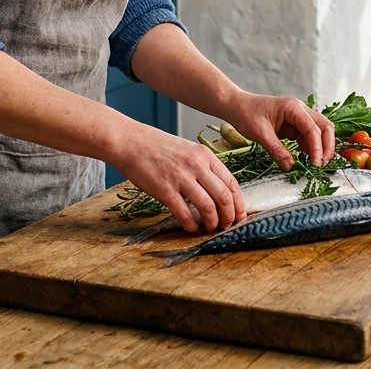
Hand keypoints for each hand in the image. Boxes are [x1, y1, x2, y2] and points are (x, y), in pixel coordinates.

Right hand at [112, 126, 245, 233]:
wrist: (131, 141)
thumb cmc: (158, 147)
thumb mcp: (188, 150)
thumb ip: (204, 167)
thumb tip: (217, 191)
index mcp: (205, 155)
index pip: (231, 182)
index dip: (238, 203)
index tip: (239, 215)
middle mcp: (197, 165)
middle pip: (224, 196)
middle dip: (229, 216)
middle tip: (227, 226)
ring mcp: (181, 177)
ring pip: (208, 206)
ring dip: (212, 222)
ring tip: (210, 228)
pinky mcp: (164, 189)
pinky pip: (184, 213)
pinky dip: (191, 225)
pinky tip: (191, 228)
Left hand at [222, 94, 335, 169]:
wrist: (235, 106)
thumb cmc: (245, 113)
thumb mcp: (260, 134)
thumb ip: (276, 150)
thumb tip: (290, 167)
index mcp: (293, 108)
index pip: (313, 128)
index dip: (318, 147)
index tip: (316, 164)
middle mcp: (300, 111)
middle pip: (324, 127)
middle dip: (326, 146)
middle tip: (321, 165)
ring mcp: (298, 118)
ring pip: (319, 133)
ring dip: (320, 148)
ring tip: (315, 165)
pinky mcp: (293, 127)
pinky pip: (308, 138)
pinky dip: (310, 149)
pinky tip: (306, 160)